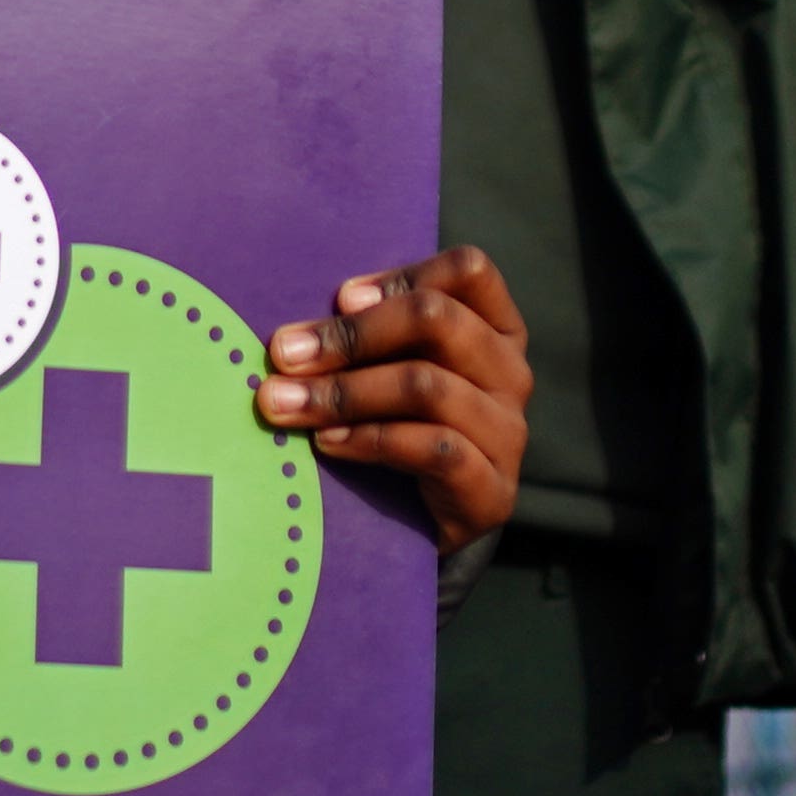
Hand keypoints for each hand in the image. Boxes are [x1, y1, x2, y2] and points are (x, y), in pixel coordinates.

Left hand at [258, 244, 527, 550]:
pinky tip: (326, 442)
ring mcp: (507, 433)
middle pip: (439, 320)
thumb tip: (298, 338)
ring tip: (286, 404)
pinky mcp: (492, 489)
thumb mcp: (390, 366)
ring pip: (427, 385)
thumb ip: (366, 337)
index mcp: (496, 327)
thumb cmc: (400, 422)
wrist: (424, 525)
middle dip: (352, 334)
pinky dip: (369, 439)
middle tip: (285, 353)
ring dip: (345, 391)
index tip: (341, 298)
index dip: (402, 276)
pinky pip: (433, 448)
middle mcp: (510, 373)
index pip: (469, 270)